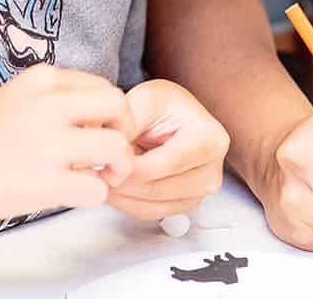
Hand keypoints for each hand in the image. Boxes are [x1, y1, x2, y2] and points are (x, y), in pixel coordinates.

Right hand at [0, 65, 135, 221]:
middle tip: (115, 149)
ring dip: (120, 165)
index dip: (110, 111)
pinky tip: (79, 193)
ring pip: (116, 148)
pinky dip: (96, 194)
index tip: (101, 129)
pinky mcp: (45, 182)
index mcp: (43, 78)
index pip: (102, 86)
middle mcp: (50, 104)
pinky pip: (96, 188)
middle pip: (118, 106)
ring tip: (107, 175)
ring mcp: (48, 143)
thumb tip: (99, 118)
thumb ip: (56, 99)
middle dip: (125, 129)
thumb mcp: (17, 96)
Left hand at [104, 79, 229, 219]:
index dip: (131, 169)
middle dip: (123, 184)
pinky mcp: (187, 203)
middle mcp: (212, 167)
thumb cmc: (165, 106)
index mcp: (210, 138)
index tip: (106, 165)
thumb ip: (130, 123)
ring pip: (153, 207)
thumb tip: (114, 155)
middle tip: (100, 172)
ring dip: (123, 197)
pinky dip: (129, 204)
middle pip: (159, 190)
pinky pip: (152, 214)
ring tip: (105, 177)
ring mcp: (201, 189)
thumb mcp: (146, 98)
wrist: (172, 115)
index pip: (165, 164)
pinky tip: (119, 186)